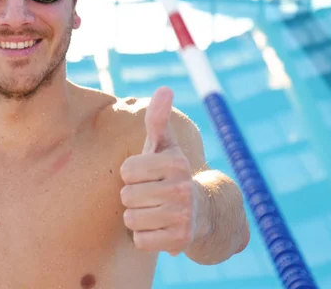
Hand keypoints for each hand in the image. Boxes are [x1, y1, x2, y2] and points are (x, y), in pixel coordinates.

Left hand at [120, 87, 196, 255]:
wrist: (203, 213)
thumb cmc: (171, 174)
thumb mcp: (165, 146)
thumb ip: (158, 119)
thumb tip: (165, 88)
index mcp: (176, 163)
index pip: (127, 170)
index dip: (132, 174)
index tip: (147, 175)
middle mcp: (182, 189)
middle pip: (127, 196)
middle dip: (133, 197)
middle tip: (151, 195)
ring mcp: (183, 216)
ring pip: (131, 219)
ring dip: (137, 217)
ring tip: (154, 211)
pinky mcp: (179, 241)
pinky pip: (140, 241)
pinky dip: (144, 237)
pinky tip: (158, 228)